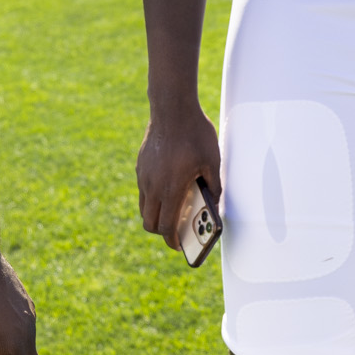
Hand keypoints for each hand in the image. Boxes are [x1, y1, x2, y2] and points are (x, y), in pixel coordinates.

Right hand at [136, 104, 221, 246]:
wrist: (172, 108)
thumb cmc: (195, 134)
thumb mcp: (212, 161)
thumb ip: (214, 186)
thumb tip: (214, 205)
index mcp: (171, 189)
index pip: (166, 227)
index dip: (172, 241)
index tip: (179, 246)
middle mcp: (152, 186)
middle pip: (150, 223)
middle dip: (162, 232)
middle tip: (177, 231)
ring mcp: (143, 176)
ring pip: (144, 208)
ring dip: (156, 215)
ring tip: (173, 211)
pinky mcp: (140, 166)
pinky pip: (143, 191)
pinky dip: (153, 198)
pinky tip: (169, 188)